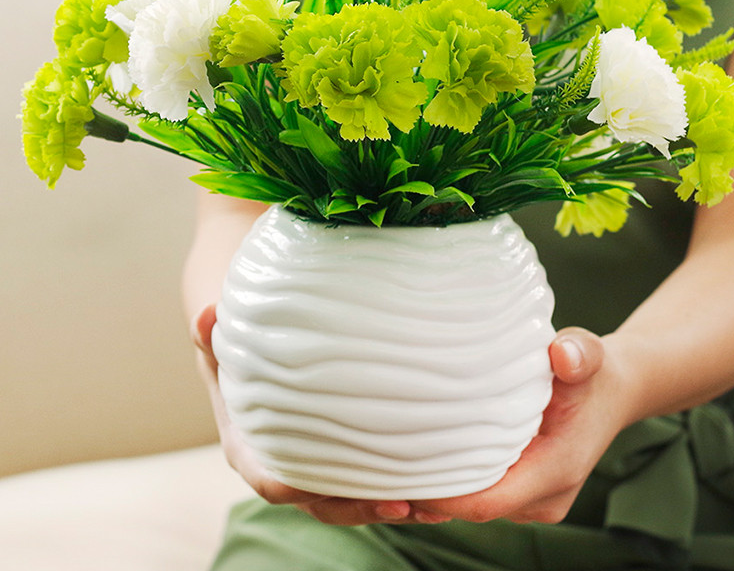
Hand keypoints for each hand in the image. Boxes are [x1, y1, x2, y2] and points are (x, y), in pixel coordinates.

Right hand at [191, 304, 414, 523]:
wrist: (247, 350)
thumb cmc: (235, 346)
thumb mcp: (220, 340)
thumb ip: (211, 334)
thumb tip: (204, 317)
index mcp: (250, 450)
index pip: (273, 481)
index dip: (301, 490)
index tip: (333, 488)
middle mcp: (284, 465)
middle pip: (322, 502)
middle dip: (360, 507)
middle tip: (402, 503)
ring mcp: (315, 465)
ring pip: (351, 497)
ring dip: (389, 502)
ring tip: (433, 503)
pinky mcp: (341, 455)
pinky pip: (369, 477)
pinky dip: (400, 482)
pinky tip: (438, 480)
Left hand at [406, 327, 629, 523]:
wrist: (612, 392)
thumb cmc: (595, 373)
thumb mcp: (590, 355)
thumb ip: (578, 354)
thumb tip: (562, 356)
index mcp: (556, 471)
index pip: (486, 500)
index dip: (440, 495)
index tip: (397, 472)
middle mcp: (542, 497)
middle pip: (470, 507)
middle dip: (426, 492)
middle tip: (376, 462)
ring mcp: (531, 499)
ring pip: (470, 503)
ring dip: (435, 487)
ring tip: (386, 458)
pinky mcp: (521, 491)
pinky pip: (478, 493)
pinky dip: (449, 479)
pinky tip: (416, 453)